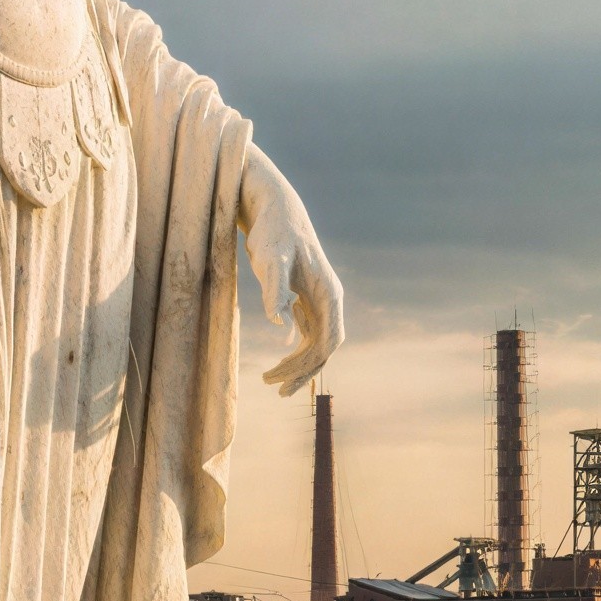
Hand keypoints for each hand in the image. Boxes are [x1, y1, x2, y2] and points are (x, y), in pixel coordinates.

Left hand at [239, 146, 343, 393]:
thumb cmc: (273, 232)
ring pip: (316, 344)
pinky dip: (296, 352)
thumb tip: (279, 322)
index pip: (327, 341)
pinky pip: (308, 335)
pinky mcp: (306, 299)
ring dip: (298, 366)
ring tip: (273, 383)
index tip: (282, 379)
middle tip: (273, 388)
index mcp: (329, 293)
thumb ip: (275, 288)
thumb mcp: (271, 257)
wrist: (275, 211)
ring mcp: (319, 301)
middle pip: (323, 348)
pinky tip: (280, 365)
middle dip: (301, 371)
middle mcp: (329, 300)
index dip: (307, 364)